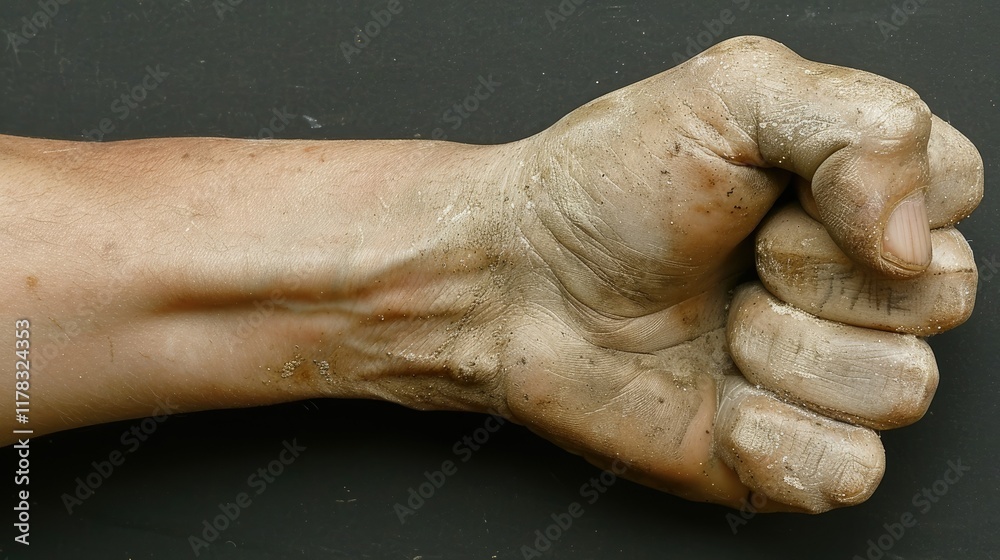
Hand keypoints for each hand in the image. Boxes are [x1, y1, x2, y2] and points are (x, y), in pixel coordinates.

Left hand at [500, 36, 982, 511]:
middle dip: (814, 276)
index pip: (953, 194)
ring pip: (900, 386)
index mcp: (855, 193)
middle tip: (733, 260)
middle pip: (939, 298)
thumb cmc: (605, 186)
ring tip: (715, 323)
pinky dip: (772, 435)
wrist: (518, 279)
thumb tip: (912, 239)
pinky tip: (718, 398)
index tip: (773, 196)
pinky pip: (848, 469)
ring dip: (784, 351)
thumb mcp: (732, 94)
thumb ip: (861, 122)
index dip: (866, 199)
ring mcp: (823, 375)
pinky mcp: (787, 453)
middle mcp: (853, 286)